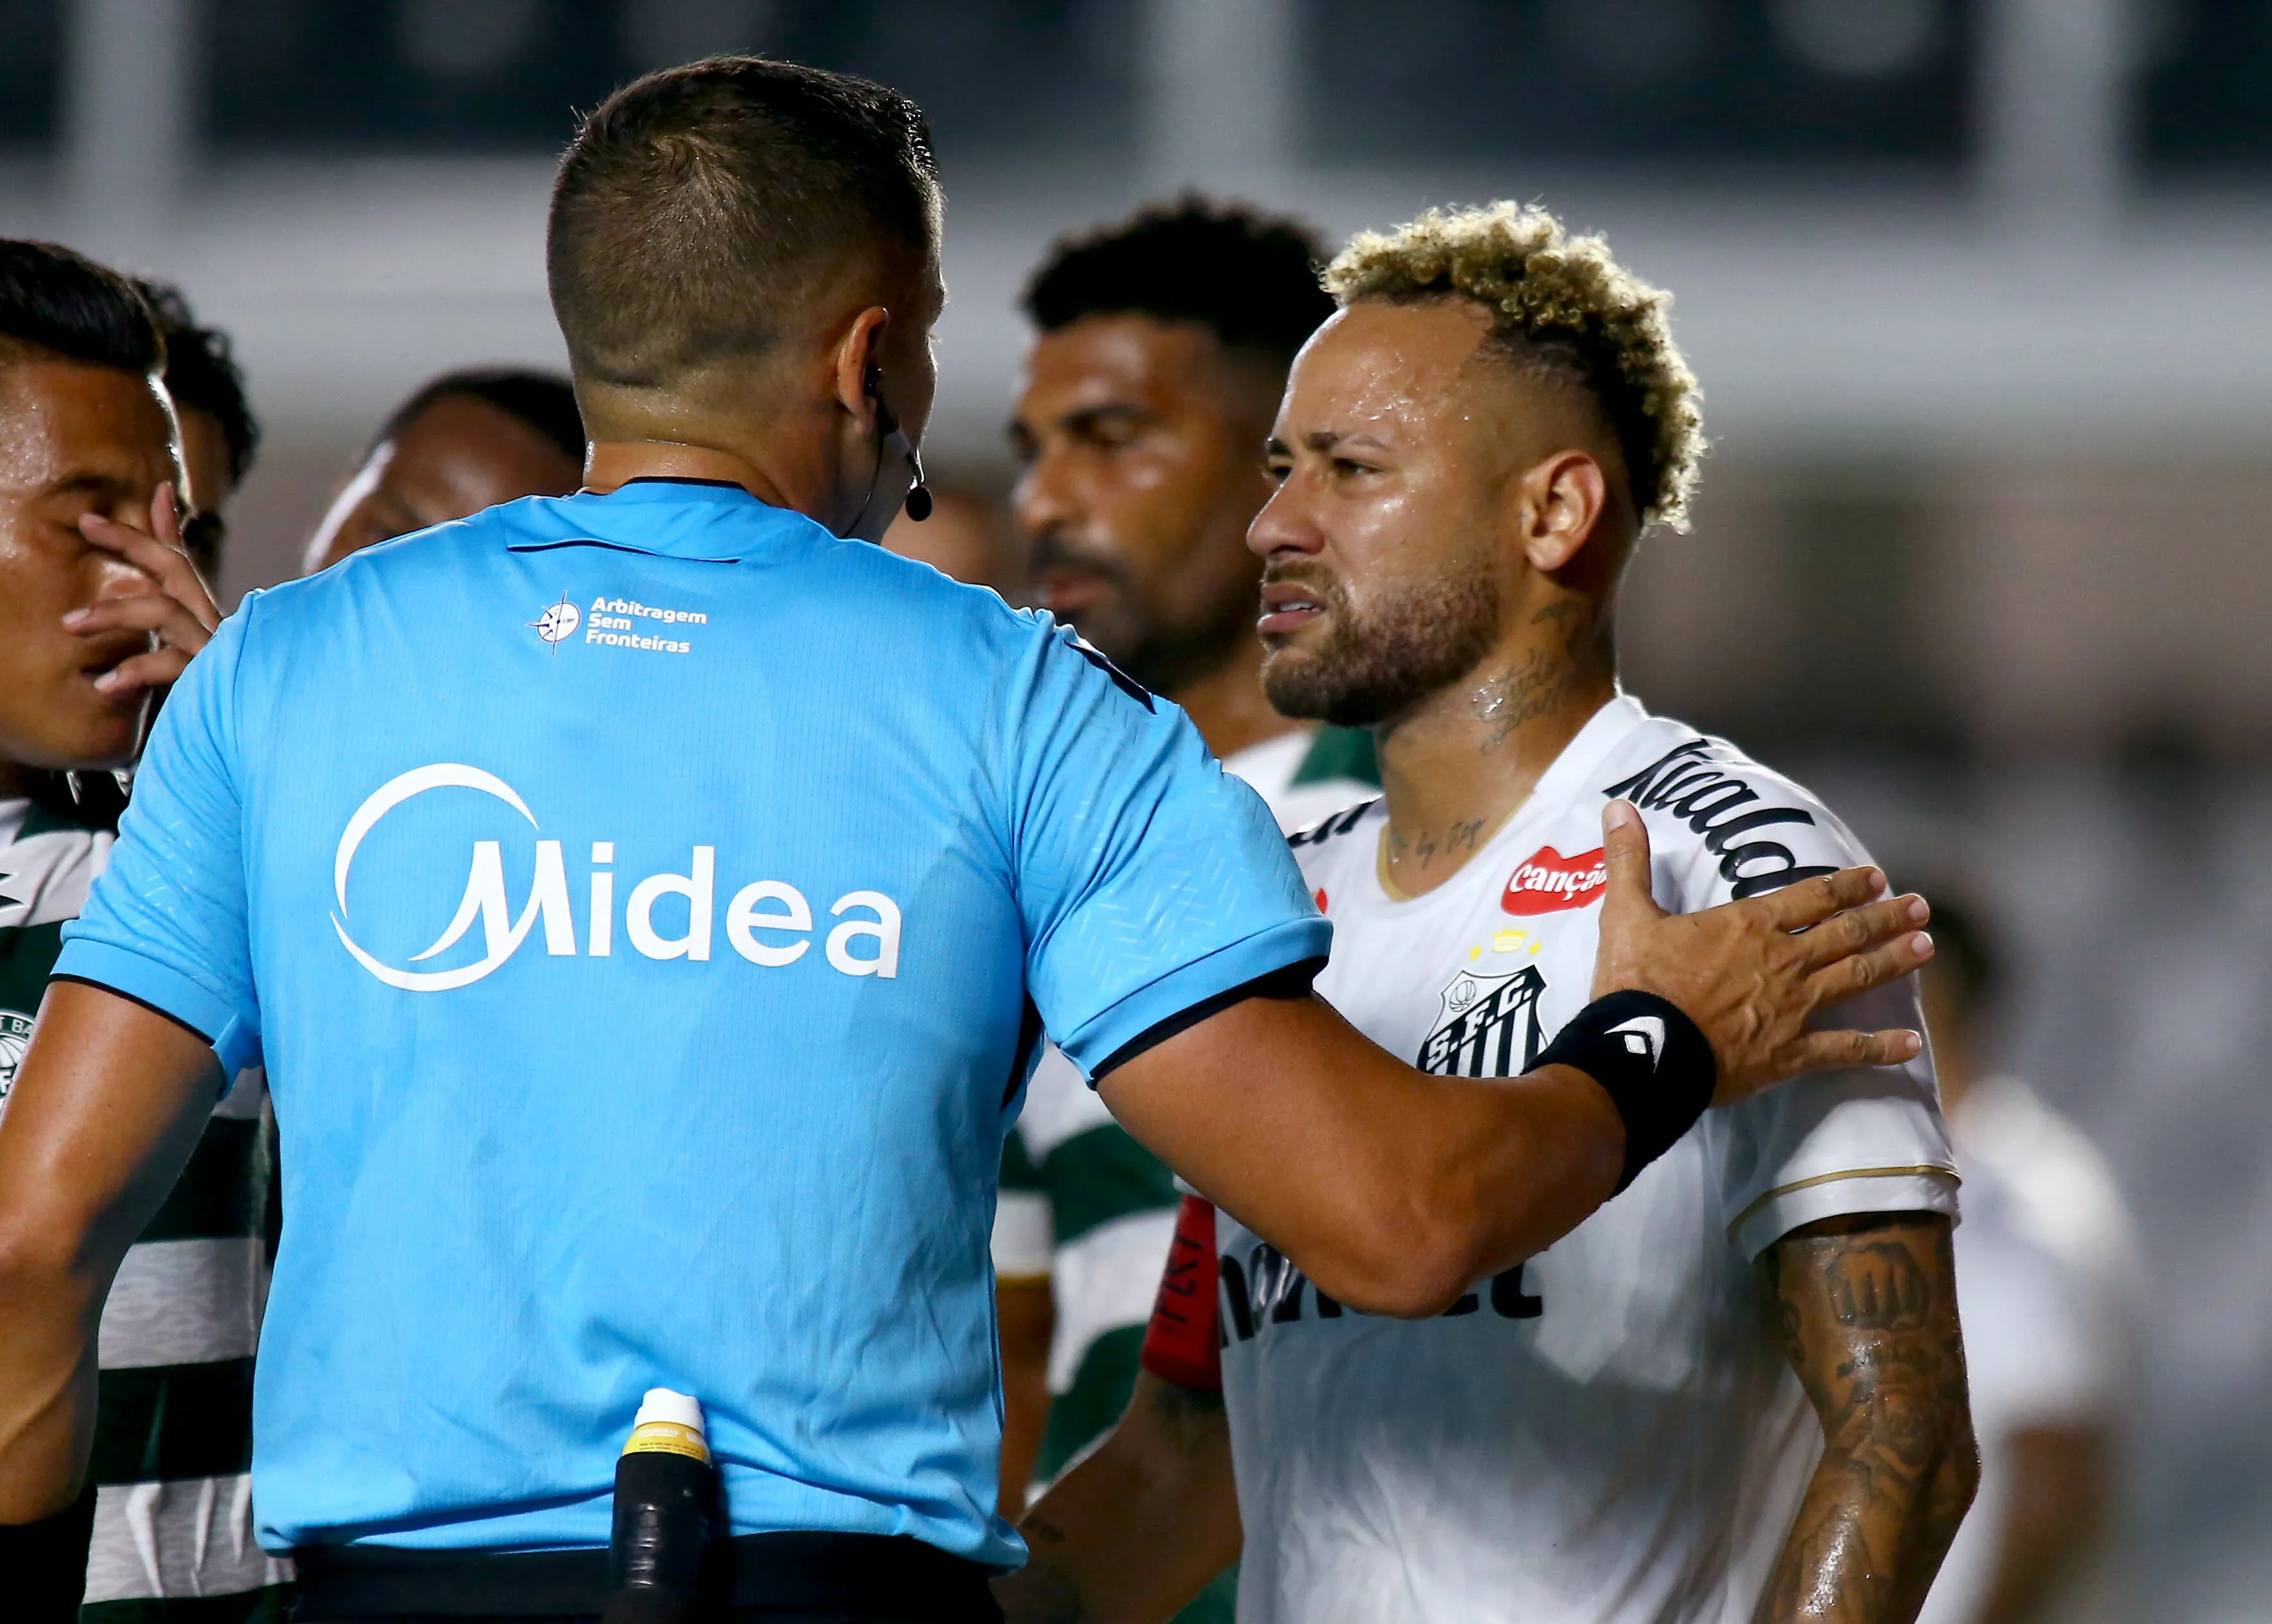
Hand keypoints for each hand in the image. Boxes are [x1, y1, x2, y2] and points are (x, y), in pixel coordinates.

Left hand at [62, 483, 220, 696]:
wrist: (257, 754)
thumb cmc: (216, 713)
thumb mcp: (178, 667)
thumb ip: (161, 629)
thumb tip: (138, 596)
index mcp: (208, 624)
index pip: (178, 566)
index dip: (152, 530)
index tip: (114, 509)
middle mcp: (217, 631)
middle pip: (175, 571)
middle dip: (132, 542)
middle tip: (87, 524)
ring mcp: (218, 654)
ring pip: (165, 611)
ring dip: (114, 610)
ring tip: (71, 624)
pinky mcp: (215, 684)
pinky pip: (173, 665)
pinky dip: (136, 670)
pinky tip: (104, 686)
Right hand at [1590, 799, 1931, 1104]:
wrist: (1643, 1052)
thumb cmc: (1635, 983)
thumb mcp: (1625, 914)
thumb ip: (1628, 859)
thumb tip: (1618, 806)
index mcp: (1749, 925)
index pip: (1811, 896)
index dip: (1846, 885)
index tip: (1876, 879)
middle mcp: (1783, 961)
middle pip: (1846, 933)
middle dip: (1885, 917)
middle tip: (1921, 907)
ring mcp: (1794, 1008)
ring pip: (1857, 978)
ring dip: (1894, 961)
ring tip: (1926, 948)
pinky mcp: (1791, 1054)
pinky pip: (1846, 1049)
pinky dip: (1881, 1047)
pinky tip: (1911, 1044)